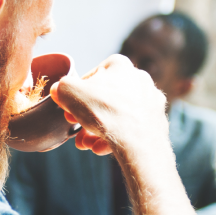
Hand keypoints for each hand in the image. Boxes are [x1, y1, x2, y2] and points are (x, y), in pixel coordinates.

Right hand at [49, 55, 167, 155]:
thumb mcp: (69, 92)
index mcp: (120, 65)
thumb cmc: (104, 111)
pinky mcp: (156, 122)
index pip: (93, 75)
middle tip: (75, 129)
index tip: (69, 107)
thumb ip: (62, 87)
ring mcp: (150, 102)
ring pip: (118, 115)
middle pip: (105, 98)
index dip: (77, 92)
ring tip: (85, 144)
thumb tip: (59, 90)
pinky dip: (115, 138)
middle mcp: (139, 79)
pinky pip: (131, 128)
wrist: (138, 140)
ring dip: (98, 130)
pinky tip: (100, 149)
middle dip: (87, 116)